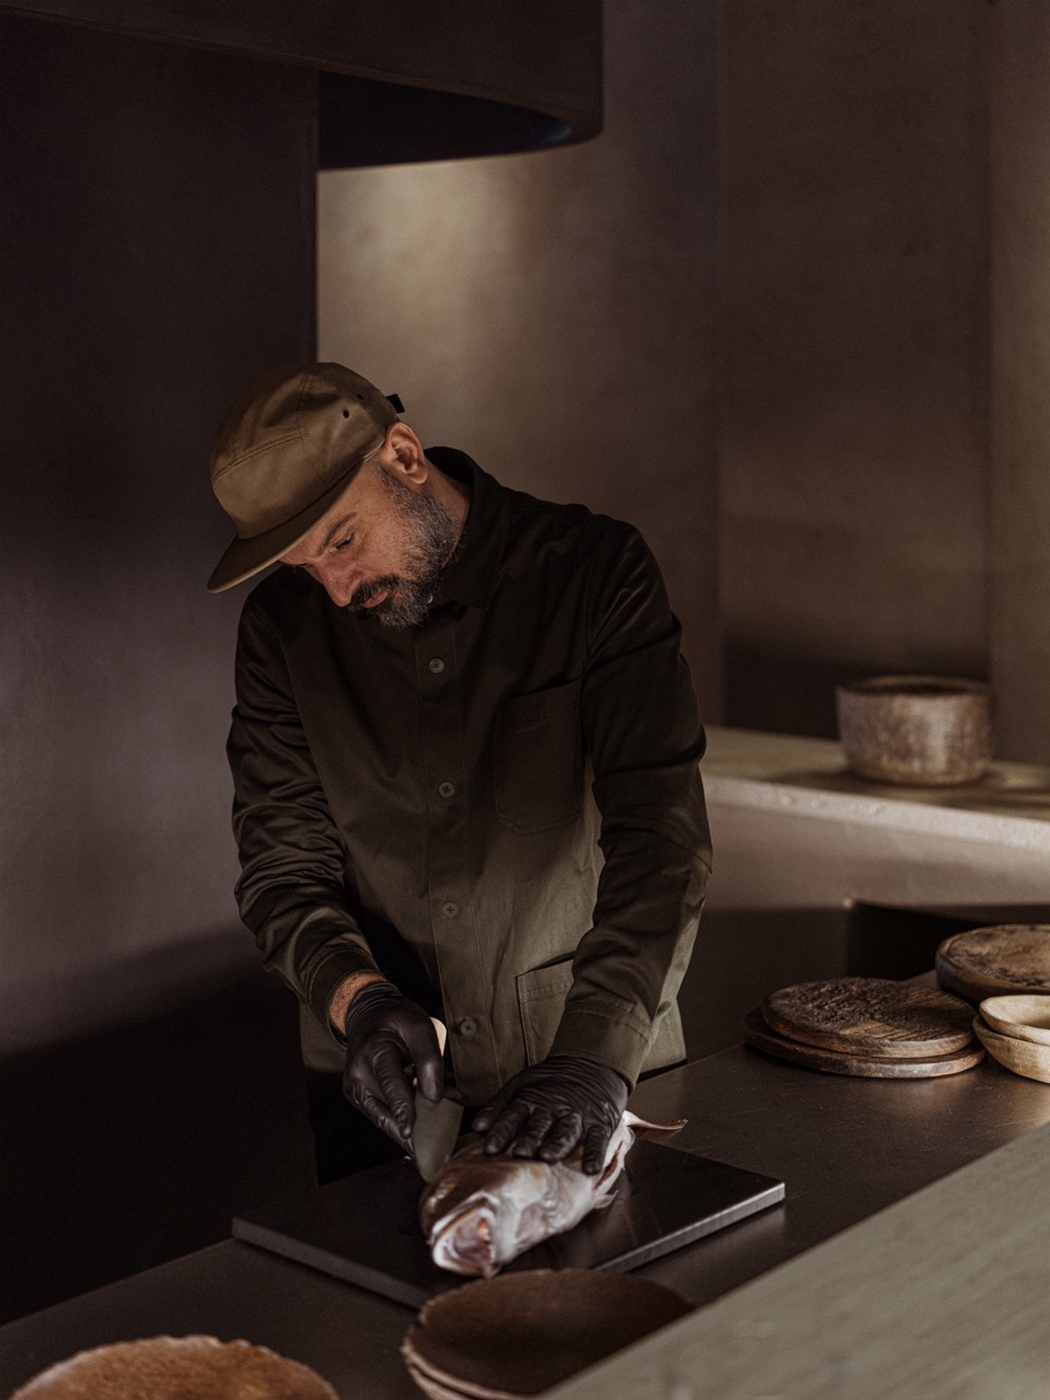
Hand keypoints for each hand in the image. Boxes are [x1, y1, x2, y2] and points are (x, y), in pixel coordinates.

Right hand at [341, 982, 443, 1151]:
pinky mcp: (359, 1098)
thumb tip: (435, 1097)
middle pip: (386, 1111)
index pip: (391, 1084)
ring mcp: (355, 1089)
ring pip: (383, 1120)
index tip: (412, 1133)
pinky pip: (382, 1116)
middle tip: (435, 1148)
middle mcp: (358, 1075)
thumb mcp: (419, 1026)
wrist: (368, 1015)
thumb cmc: (396, 1019)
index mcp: (373, 1052)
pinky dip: (402, 1122)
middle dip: (412, 1130)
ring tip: (434, 1137)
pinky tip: (421, 1126)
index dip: (403, 1110)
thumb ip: (429, 1060)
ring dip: (409, 1129)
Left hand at [471, 1054, 628, 1173]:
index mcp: (531, 1099)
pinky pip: (598, 1139)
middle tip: (519, 1154)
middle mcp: (553, 1107)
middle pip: (539, 1125)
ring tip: (547, 1156)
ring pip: (566, 1131)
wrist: (590, 1064)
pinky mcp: (599, 1122)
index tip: (489, 1149)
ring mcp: (577, 1114)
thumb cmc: (550, 1082)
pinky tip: (591, 1169)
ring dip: (556, 1144)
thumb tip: (477, 1128)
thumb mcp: (520, 1085)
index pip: (513, 1116)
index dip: (501, 1132)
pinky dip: (595, 1154)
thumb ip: (498, 1107)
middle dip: (529, 1139)